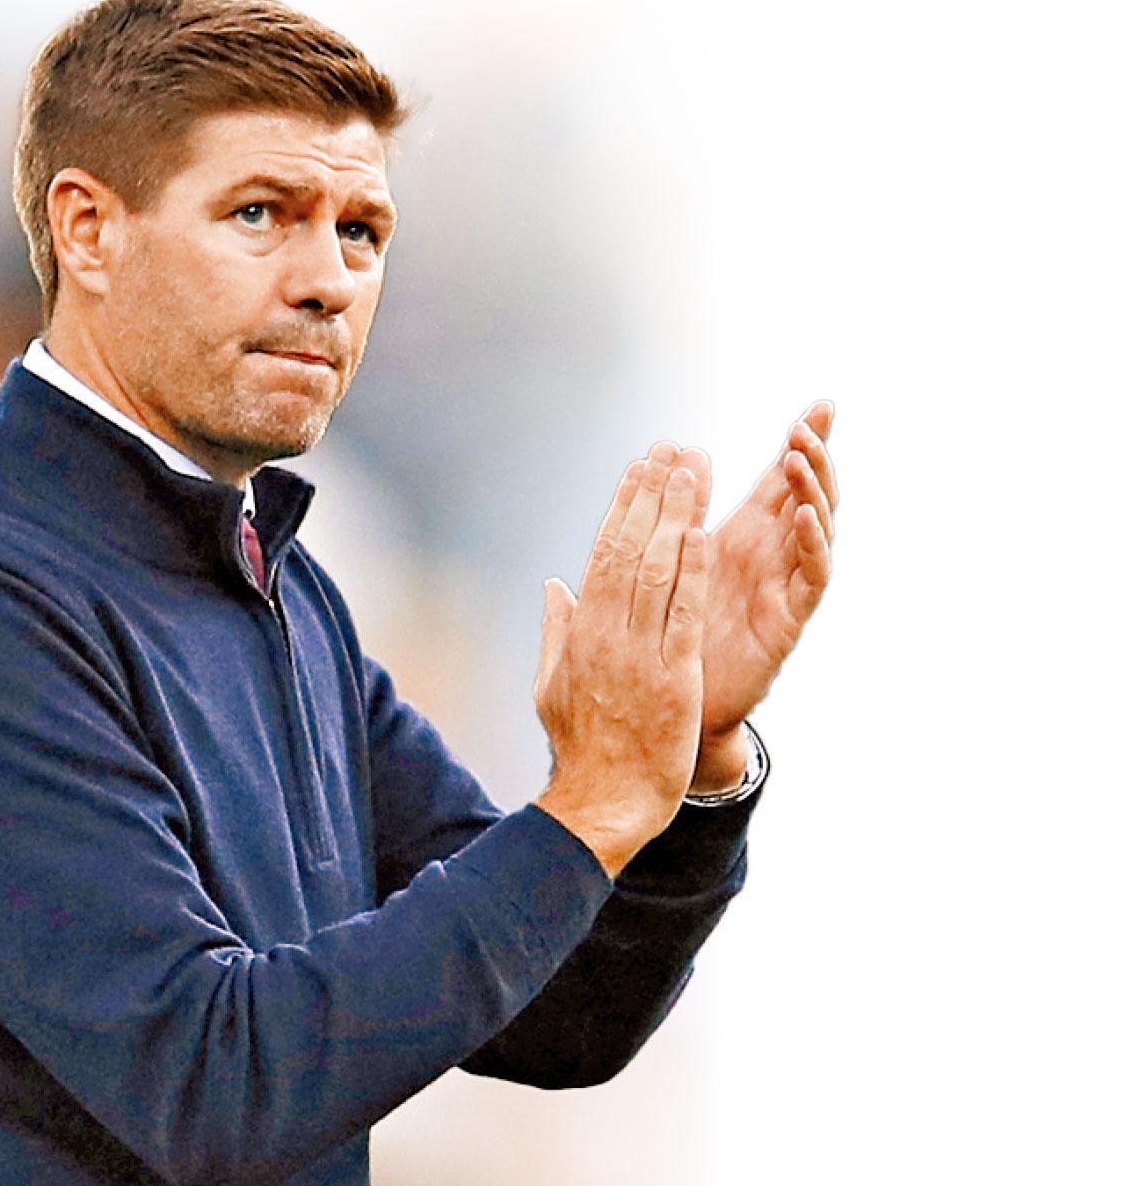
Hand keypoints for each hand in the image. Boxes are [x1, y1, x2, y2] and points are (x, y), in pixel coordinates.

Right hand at [534, 445, 710, 876]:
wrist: (602, 802)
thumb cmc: (582, 746)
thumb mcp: (552, 685)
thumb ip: (555, 629)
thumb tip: (552, 585)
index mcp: (581, 632)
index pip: (602, 554)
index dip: (622, 507)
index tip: (639, 469)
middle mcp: (606, 634)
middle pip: (628, 549)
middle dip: (651, 496)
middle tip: (671, 451)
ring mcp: (637, 655)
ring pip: (655, 571)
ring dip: (674, 516)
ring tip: (692, 472)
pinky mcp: (671, 679)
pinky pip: (681, 615)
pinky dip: (691, 572)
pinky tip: (703, 533)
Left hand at [681, 402, 837, 791]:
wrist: (680, 706)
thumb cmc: (677, 635)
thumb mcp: (676, 563)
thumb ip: (678, 519)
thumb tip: (669, 466)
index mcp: (746, 538)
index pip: (780, 480)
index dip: (801, 442)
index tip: (821, 403)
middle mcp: (772, 557)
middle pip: (808, 495)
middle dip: (813, 456)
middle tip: (809, 424)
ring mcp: (786, 586)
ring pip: (816, 529)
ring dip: (812, 491)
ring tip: (800, 457)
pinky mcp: (790, 620)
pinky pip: (812, 577)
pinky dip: (814, 544)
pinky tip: (807, 516)